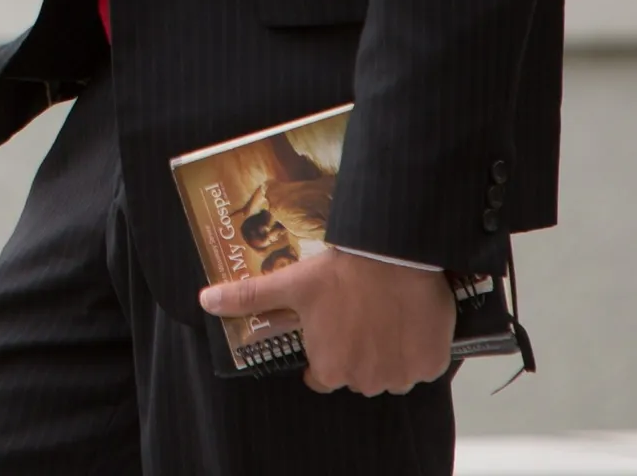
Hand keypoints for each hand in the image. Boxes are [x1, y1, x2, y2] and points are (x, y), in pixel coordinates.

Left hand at [199, 248, 453, 396]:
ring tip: (384, 315)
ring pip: (392, 373)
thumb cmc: (340, 273)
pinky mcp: (431, 364)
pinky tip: (409, 321)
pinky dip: (418, 349)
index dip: (326, 351)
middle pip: (359, 375)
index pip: (324, 375)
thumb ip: (248, 298)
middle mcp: (365, 382)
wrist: (393, 254)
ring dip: (388, 353)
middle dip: (357, 351)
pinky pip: (422, 365)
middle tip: (358, 315)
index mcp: (330, 370)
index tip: (332, 328)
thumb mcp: (289, 283)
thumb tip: (205, 302)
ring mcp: (401, 375)